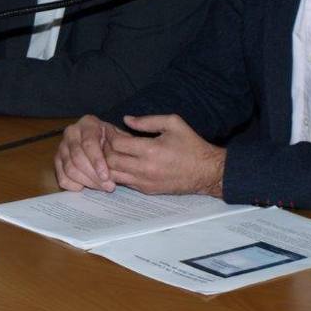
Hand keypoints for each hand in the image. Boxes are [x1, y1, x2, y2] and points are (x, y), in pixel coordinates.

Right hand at [54, 115, 125, 191]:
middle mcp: (71, 132)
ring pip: (69, 169)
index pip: (89, 143)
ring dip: (86, 182)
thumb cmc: (112, 139)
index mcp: (87, 123)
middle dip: (93, 175)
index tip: (106, 176)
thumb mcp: (119, 137)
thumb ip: (121, 145)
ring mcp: (62, 146)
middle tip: (108, 186)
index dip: (97, 161)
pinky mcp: (57, 160)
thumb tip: (120, 160)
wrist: (101, 139)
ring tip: (102, 187)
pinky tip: (85, 187)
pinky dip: (73, 186)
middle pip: (77, 158)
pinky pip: (62, 177)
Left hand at [103, 114, 225, 196]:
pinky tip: (121, 163)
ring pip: (113, 174)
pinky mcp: (147, 191)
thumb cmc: (191, 145)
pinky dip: (118, 173)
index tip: (109, 129)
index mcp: (150, 150)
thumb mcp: (173, 123)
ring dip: (108, 163)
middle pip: (111, 160)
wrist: (207, 172)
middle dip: (104, 149)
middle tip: (105, 141)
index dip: (110, 135)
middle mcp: (144, 168)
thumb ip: (147, 120)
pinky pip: (124, 182)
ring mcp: (145, 182)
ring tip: (110, 152)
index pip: (117, 144)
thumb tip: (126, 119)